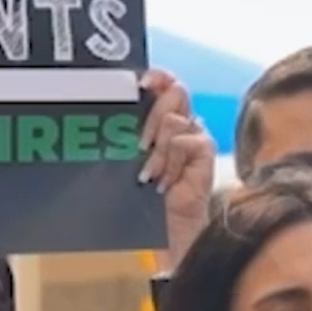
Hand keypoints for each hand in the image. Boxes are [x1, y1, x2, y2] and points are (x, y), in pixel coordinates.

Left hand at [138, 68, 215, 269]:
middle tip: (140, 144)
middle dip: (152, 114)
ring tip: (150, 174)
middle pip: (175, 93)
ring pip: (175, 120)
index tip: (140, 82)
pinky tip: (163, 182)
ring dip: (157, 149)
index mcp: (162, 121)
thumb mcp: (129, 164)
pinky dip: (170, 161)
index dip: (157, 77)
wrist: (166, 233)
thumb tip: (107, 118)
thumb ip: (126, 138)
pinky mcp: (205, 154)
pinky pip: (186, 142)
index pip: (165, 85)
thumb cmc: (144, 200)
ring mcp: (195, 138)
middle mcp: (182, 125)